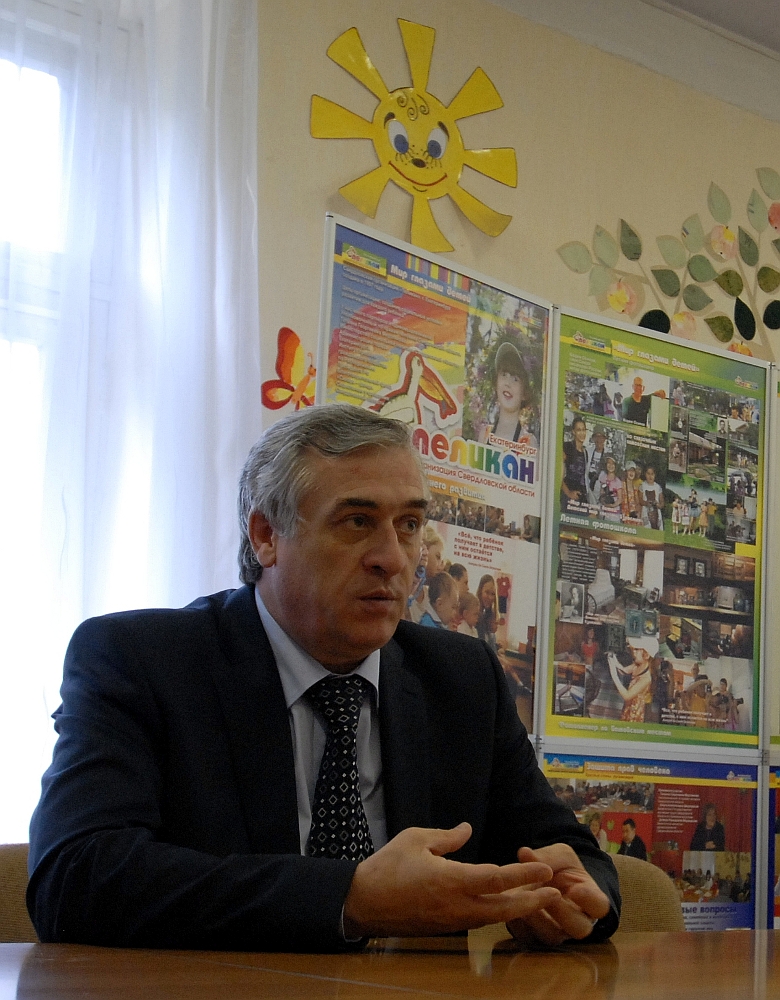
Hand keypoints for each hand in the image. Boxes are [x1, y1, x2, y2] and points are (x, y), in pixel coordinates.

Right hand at [342, 823, 560, 937]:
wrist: (363, 902)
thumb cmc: (388, 866)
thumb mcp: (416, 839)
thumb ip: (447, 837)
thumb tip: (468, 829)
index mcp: (452, 880)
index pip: (497, 878)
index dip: (524, 874)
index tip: (545, 870)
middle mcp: (457, 905)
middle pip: (504, 907)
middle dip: (532, 900)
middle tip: (554, 893)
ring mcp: (451, 920)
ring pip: (493, 917)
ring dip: (516, 909)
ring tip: (536, 899)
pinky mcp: (444, 927)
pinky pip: (477, 921)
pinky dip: (496, 913)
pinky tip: (503, 906)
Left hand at [507, 844, 610, 946]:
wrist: (541, 880)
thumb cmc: (559, 867)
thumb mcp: (558, 856)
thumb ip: (547, 856)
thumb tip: (525, 853)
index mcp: (590, 899)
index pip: (599, 906)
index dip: (589, 900)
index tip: (574, 889)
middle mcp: (577, 921)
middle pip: (580, 928)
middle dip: (563, 913)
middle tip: (550, 896)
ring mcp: (557, 932)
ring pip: (552, 936)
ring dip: (538, 919)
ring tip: (525, 899)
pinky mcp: (535, 937)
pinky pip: (528, 938)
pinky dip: (519, 923)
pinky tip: (510, 907)